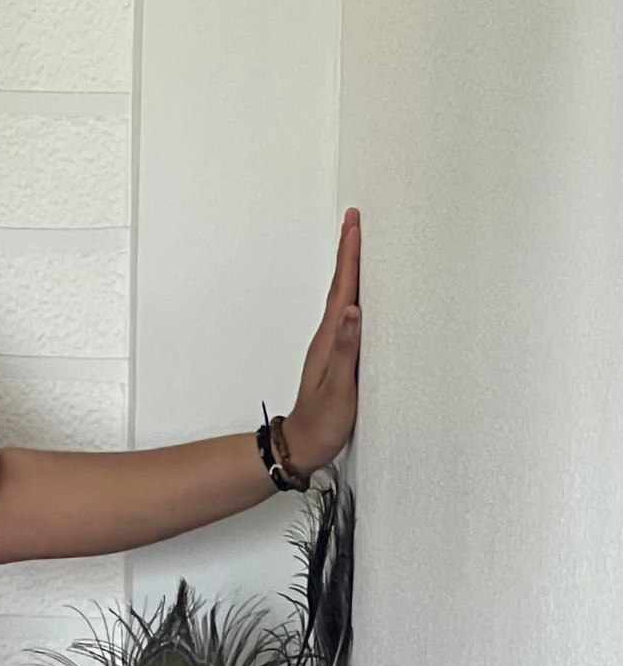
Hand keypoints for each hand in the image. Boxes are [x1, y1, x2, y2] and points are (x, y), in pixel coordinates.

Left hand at [283, 208, 361, 473]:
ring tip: (360, 245)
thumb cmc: (323, 421)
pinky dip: (356, 295)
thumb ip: (345, 349)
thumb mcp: (338, 387)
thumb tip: (351, 310)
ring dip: (351, 270)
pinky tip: (362, 295)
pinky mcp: (338, 355)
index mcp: (329, 337)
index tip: (353, 223)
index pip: (342, 287)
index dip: (349, 254)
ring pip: (344, 297)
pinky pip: (348, 315)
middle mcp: (328, 335)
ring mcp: (332, 345)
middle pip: (341, 285)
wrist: (303, 444)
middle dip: (349, 251)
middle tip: (355, 220)